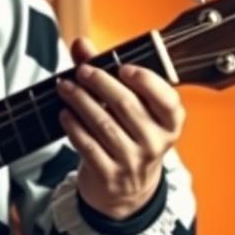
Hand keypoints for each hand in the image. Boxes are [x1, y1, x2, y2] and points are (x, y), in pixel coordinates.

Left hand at [56, 37, 184, 218]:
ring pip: (104, 125)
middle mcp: (155, 143)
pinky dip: (74, 127)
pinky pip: (89, 146)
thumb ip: (105, 72)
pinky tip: (64, 114)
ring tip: (65, 87)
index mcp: (170, 123)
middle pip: (127, 106)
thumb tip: (81, 44)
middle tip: (82, 71)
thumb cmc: (128, 136)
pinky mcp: (110, 175)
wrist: (127, 190)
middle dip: (100, 83)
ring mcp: (133, 162)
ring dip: (81, 102)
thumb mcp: (129, 108)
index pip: (167, 100)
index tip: (123, 67)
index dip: (146, 81)